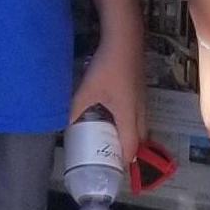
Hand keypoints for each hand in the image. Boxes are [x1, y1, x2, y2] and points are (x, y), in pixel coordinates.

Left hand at [67, 46, 143, 174]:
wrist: (125, 39)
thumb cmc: (108, 67)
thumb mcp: (87, 91)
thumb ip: (76, 110)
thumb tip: (66, 125)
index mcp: (128, 116)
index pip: (131, 147)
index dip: (123, 161)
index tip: (113, 169)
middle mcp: (139, 111)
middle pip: (140, 139)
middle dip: (128, 151)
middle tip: (112, 156)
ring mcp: (142, 100)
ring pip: (140, 126)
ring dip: (130, 136)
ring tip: (112, 140)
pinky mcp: (140, 90)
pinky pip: (138, 115)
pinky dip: (130, 122)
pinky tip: (115, 116)